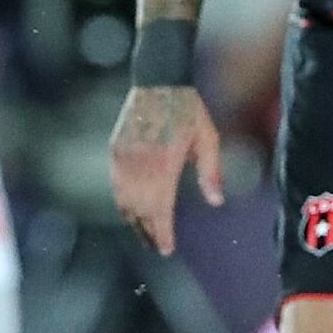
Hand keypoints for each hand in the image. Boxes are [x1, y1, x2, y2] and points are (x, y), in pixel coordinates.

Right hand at [109, 84, 222, 254]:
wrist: (159, 83)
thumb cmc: (189, 111)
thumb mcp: (208, 140)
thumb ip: (211, 173)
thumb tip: (217, 202)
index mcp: (165, 164)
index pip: (160, 210)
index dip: (163, 233)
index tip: (167, 249)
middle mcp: (141, 164)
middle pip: (140, 210)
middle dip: (149, 232)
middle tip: (158, 248)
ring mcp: (124, 158)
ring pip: (124, 200)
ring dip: (134, 221)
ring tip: (146, 235)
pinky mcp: (115, 150)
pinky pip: (116, 185)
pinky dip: (123, 202)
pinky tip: (132, 212)